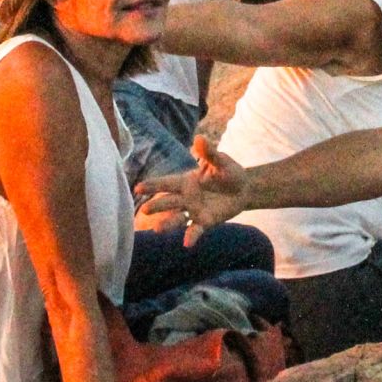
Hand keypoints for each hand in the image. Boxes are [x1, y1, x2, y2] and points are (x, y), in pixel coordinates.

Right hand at [134, 137, 249, 244]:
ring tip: (157, 229)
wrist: (244, 189)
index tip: (138, 188)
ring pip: (177, 218)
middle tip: (144, 210)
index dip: (153, 185)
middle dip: (157, 205)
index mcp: (186, 181)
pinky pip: (196, 230)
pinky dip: (191, 236)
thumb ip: (209, 153)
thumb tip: (200, 138)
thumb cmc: (228, 172)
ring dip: (168, 223)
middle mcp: (186, 197)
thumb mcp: (221, 161)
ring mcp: (194, 211)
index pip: (167, 183)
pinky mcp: (205, 222)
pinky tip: (187, 243)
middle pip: (168, 202)